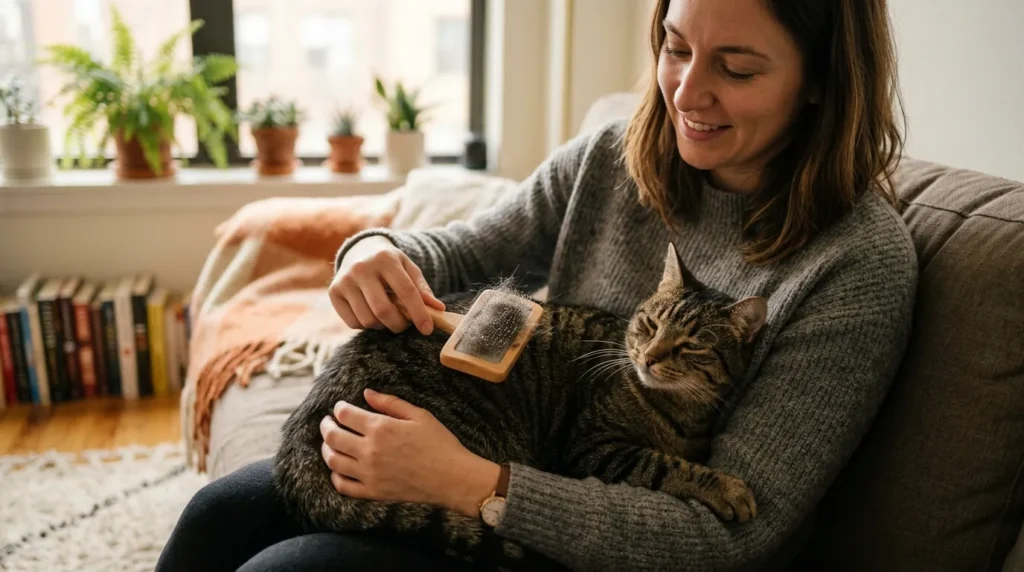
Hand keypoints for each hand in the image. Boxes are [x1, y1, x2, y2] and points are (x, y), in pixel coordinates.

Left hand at [320, 388, 500, 517]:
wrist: (452, 477)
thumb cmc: (440, 443)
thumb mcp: (419, 415)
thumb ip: (390, 403)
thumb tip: (367, 393)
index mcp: (381, 428)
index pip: (345, 415)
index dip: (339, 408)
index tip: (340, 407)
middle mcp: (370, 450)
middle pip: (333, 436)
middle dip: (326, 426)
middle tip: (327, 422)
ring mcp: (369, 473)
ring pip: (333, 460)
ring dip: (326, 449)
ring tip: (329, 443)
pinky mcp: (373, 492)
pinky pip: (343, 485)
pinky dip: (335, 475)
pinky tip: (338, 468)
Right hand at [329, 236, 445, 334]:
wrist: (359, 250)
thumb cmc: (390, 263)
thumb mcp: (408, 268)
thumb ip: (422, 289)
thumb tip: (438, 309)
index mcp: (386, 259)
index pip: (405, 291)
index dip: (418, 313)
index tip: (427, 329)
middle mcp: (362, 268)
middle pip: (383, 310)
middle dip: (399, 325)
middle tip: (405, 325)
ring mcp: (345, 280)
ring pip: (368, 319)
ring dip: (383, 326)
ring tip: (389, 317)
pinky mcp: (334, 292)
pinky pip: (353, 322)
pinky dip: (367, 326)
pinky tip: (372, 314)